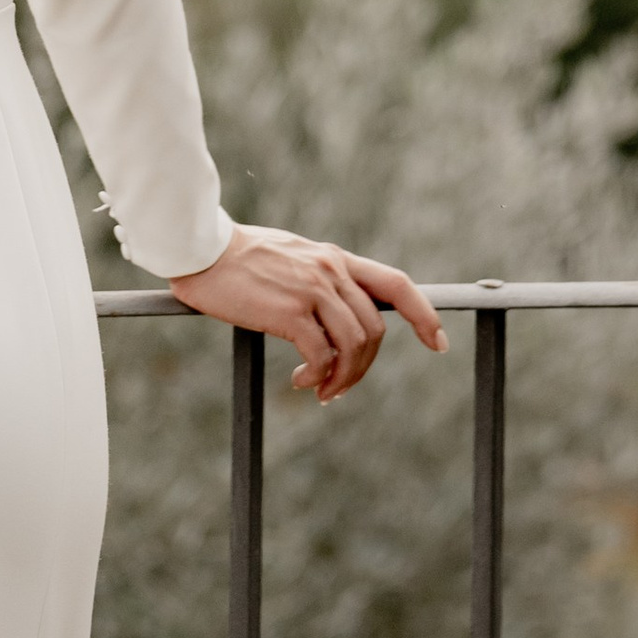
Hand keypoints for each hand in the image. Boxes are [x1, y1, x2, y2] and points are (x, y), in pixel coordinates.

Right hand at [168, 223, 446, 404]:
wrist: (200, 247)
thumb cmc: (237, 257)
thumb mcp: (290, 258)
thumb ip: (316, 278)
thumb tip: (328, 314)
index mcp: (335, 258)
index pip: (396, 285)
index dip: (424, 316)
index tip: (438, 343)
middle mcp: (331, 271)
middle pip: (374, 329)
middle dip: (364, 366)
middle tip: (340, 387)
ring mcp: (314, 290)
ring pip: (353, 346)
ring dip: (342, 378)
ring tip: (320, 389)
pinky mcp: (291, 311)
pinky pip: (322, 355)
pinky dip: (318, 375)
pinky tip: (300, 380)